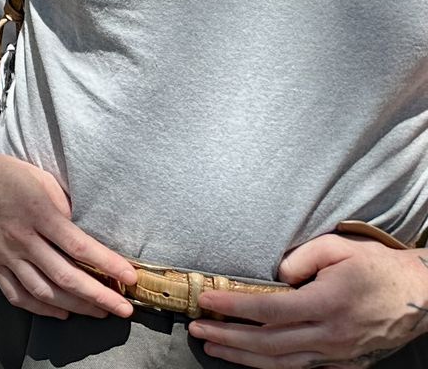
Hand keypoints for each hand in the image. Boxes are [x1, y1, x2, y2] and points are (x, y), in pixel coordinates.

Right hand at [0, 138, 136, 319]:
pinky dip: (40, 309)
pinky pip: (17, 294)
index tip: (130, 278)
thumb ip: (64, 208)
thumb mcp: (41, 179)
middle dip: (100, 297)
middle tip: (123, 309)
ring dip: (76, 307)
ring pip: (44, 292)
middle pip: (66, 278)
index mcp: (38, 214)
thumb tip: (85, 232)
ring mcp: (4, 254)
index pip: (81, 248)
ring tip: (98, 312)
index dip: (109, 266)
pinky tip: (60, 312)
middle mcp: (21, 239)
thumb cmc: (3, 172)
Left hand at [192, 236, 427, 367]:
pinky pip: (300, 368)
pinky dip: (271, 365)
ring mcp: (338, 353)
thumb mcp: (339, 247)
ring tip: (213, 347)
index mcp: (328, 303)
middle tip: (197, 328)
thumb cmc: (379, 267)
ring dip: (243, 357)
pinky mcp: (344, 362)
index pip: (269, 309)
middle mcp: (330, 334)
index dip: (233, 307)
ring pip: (281, 363)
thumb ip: (301, 257)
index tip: (206, 301)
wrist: (421, 296)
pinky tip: (250, 358)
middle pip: (268, 343)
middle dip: (228, 337)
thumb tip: (273, 274)